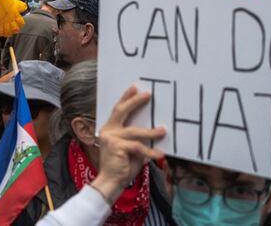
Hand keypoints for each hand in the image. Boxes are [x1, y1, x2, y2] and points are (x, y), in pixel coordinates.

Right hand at [90, 85, 165, 204]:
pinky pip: (137, 146)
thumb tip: (153, 130)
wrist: (111, 182)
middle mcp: (107, 130)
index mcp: (109, 129)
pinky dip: (149, 150)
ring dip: (151, 131)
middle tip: (147, 95)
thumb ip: (137, 139)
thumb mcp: (132, 149)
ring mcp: (110, 138)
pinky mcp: (116, 146)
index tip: (135, 88)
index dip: (126, 98)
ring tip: (163, 131)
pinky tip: (158, 154)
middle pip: (121, 111)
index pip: (118, 110)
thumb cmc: (122, 166)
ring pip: (134, 131)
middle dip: (134, 102)